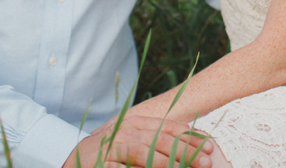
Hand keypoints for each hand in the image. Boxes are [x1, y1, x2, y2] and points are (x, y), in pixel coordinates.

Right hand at [63, 114, 213, 167]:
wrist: (75, 159)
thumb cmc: (111, 152)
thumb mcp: (134, 141)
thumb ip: (157, 142)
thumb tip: (191, 148)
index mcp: (136, 122)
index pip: (168, 128)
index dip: (190, 137)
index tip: (210, 146)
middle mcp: (125, 130)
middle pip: (161, 139)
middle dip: (185, 151)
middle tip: (206, 162)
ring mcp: (112, 146)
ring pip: (143, 152)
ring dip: (165, 162)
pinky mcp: (101, 162)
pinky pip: (120, 167)